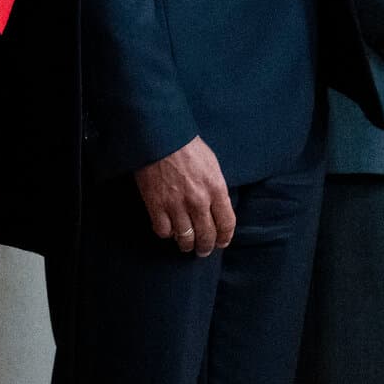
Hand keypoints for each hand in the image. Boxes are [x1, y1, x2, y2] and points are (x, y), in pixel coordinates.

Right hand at [134, 135, 235, 255]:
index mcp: (216, 188)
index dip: (224, 238)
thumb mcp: (211, 163)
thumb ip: (216, 187)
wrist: (159, 134)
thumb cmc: (186, 144)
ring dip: (186, 245)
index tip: (221, 242)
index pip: (227, 224)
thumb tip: (217, 208)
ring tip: (185, 244)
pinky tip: (167, 229)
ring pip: (185, 238)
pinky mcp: (156, 204)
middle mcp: (198, 200)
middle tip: (202, 250)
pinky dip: (166, 233)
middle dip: (206, 247)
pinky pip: (163, 231)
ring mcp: (176, 204)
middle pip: (206, 236)